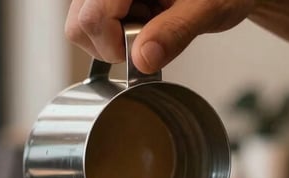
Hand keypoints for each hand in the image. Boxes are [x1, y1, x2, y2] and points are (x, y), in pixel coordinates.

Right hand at [65, 0, 255, 72]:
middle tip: (149, 37)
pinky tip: (143, 22)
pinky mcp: (107, 0)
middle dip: (111, 45)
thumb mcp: (209, 9)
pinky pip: (91, 22)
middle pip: (79, 25)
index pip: (92, 18)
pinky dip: (115, 33)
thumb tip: (143, 60)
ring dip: (115, 38)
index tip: (144, 51)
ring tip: (151, 23)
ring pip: (81, 26)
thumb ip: (175, 32)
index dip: (115, 46)